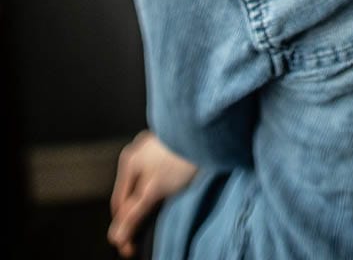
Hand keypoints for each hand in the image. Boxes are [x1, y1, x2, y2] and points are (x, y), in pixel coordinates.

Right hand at [107, 129, 198, 256]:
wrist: (207, 132)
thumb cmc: (181, 157)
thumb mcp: (154, 191)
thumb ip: (134, 214)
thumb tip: (117, 237)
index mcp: (129, 161)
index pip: (119, 203)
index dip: (124, 228)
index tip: (131, 248)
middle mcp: (138, 151)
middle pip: (132, 192)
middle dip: (136, 214)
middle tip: (145, 236)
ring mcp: (153, 147)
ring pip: (145, 182)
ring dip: (149, 201)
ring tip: (159, 215)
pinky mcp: (169, 146)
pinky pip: (159, 172)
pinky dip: (161, 186)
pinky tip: (171, 193)